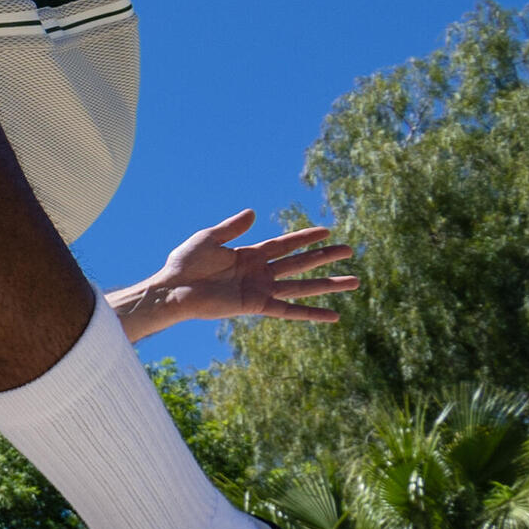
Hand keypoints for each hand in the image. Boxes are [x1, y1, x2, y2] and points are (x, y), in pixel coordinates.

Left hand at [114, 210, 358, 340]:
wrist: (173, 290)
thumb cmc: (185, 264)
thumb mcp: (209, 238)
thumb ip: (232, 227)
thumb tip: (254, 213)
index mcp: (250, 254)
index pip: (285, 244)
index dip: (306, 238)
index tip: (327, 232)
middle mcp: (260, 273)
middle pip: (301, 263)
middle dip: (325, 257)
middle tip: (350, 250)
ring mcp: (261, 290)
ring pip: (303, 286)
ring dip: (328, 284)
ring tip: (355, 281)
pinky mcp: (258, 306)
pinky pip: (290, 310)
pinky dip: (312, 313)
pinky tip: (334, 316)